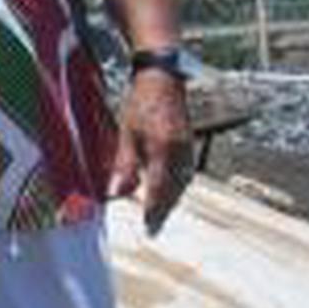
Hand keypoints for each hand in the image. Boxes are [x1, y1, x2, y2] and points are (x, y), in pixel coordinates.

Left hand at [109, 69, 192, 235]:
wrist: (162, 80)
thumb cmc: (140, 104)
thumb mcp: (126, 134)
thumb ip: (124, 165)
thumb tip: (118, 193)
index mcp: (163, 148)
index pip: (159, 188)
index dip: (154, 209)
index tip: (148, 226)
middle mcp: (180, 151)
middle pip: (174, 189)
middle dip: (164, 209)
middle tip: (153, 227)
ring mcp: (188, 148)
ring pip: (182, 183)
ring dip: (171, 199)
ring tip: (159, 214)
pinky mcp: (190, 144)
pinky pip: (186, 172)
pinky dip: (177, 185)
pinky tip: (169, 191)